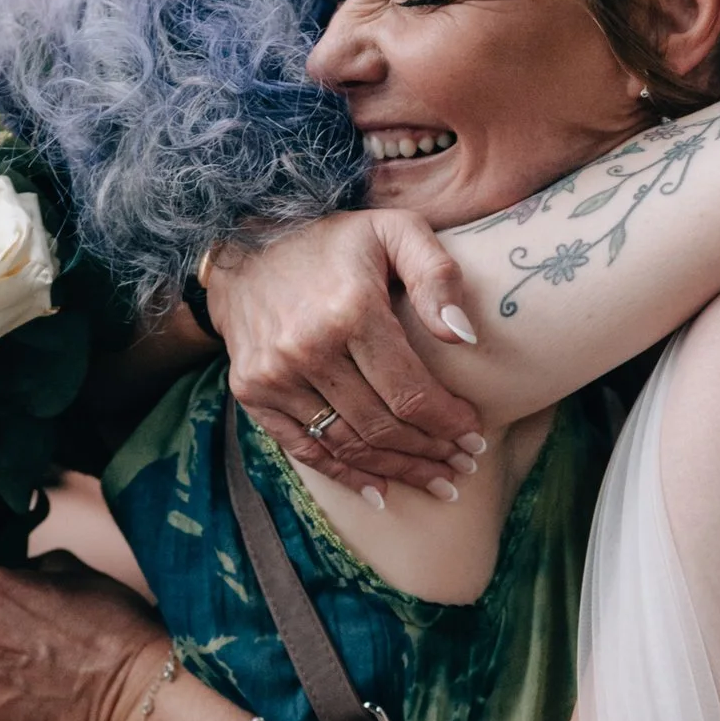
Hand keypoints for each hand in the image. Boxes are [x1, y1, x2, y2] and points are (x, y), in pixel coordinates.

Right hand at [208, 212, 486, 497]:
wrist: (243, 244)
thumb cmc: (333, 240)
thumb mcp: (394, 230)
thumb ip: (436, 274)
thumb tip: (465, 336)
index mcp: (350, 311)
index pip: (411, 393)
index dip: (449, 423)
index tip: (477, 437)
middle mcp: (307, 349)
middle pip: (383, 426)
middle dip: (432, 453)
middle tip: (463, 466)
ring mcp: (274, 375)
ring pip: (348, 445)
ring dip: (398, 470)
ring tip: (435, 480)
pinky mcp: (252, 392)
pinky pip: (305, 449)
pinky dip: (346, 475)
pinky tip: (380, 489)